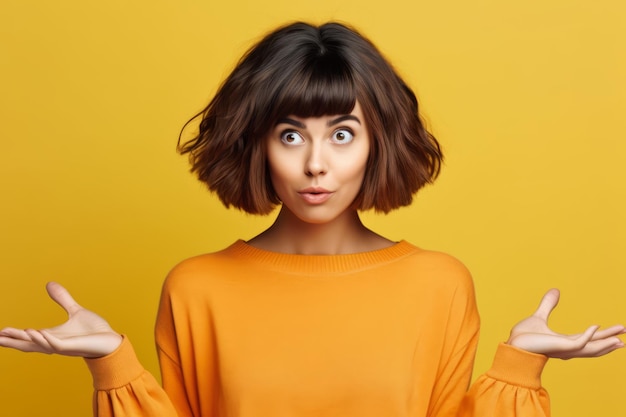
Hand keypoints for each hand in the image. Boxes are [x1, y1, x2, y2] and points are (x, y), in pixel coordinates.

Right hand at [0, 282, 121, 357]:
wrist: (112, 340)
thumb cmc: (95, 330)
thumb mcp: (75, 311)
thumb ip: (62, 299)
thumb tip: (49, 284)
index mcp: (53, 336)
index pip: (29, 337)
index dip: (14, 336)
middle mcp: (54, 342)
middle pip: (28, 344)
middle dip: (12, 341)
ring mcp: (63, 346)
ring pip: (39, 344)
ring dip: (25, 339)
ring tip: (8, 334)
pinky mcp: (73, 346)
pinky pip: (55, 344)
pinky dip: (44, 339)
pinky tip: (35, 332)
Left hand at [507, 288, 624, 358]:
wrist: (512, 345)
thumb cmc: (523, 336)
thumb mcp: (539, 316)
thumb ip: (548, 305)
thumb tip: (555, 290)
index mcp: (565, 342)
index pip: (588, 339)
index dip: (602, 335)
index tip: (616, 331)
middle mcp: (568, 348)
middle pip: (594, 345)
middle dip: (609, 340)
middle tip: (624, 333)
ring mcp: (565, 349)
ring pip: (591, 348)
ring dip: (605, 343)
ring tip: (620, 339)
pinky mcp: (560, 348)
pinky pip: (579, 342)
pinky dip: (589, 335)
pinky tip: (596, 326)